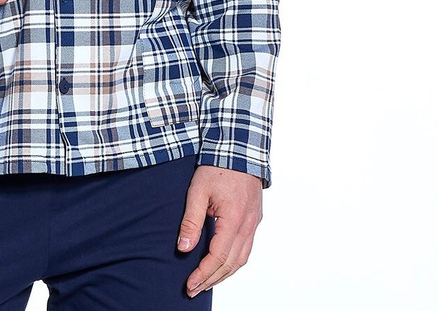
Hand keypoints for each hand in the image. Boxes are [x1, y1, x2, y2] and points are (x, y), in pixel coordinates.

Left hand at [177, 165, 262, 297]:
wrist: (239, 148)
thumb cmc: (217, 166)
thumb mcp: (197, 191)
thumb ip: (191, 221)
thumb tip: (183, 248)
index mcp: (234, 219)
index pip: (218, 256)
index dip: (203, 274)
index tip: (190, 284)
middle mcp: (248, 225)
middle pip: (231, 264)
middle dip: (212, 279)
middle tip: (193, 289)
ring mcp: (254, 222)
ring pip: (241, 259)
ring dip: (223, 273)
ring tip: (205, 281)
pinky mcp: (254, 218)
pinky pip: (246, 248)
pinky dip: (233, 261)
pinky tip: (221, 264)